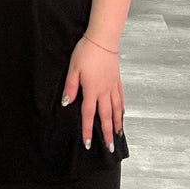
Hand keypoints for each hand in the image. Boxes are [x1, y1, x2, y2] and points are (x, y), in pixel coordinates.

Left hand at [61, 36, 123, 151]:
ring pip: (116, 109)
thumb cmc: (86, 52)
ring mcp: (112, 86)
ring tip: (119, 136)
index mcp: (92, 90)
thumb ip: (71, 87)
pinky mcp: (117, 80)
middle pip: (106, 116)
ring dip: (117, 124)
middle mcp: (104, 91)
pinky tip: (122, 114)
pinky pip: (120, 98)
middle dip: (107, 133)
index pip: (89, 115)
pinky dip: (122, 109)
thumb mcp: (73, 69)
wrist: (102, 39)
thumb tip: (67, 103)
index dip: (88, 130)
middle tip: (110, 148)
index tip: (88, 144)